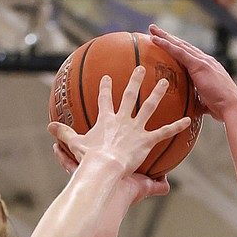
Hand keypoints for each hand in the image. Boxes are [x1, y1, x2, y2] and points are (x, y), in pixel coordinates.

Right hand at [49, 65, 184, 194]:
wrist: (103, 167)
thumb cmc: (89, 159)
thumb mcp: (74, 145)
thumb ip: (63, 135)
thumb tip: (48, 128)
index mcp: (106, 120)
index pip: (105, 100)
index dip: (106, 88)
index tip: (107, 78)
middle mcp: (122, 119)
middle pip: (130, 96)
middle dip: (136, 80)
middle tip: (141, 69)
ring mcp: (135, 129)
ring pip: (149, 107)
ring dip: (158, 94)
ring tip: (165, 82)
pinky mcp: (146, 141)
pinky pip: (164, 132)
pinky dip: (176, 127)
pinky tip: (188, 120)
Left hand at [147, 24, 236, 120]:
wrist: (232, 107)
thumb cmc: (222, 109)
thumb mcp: (208, 102)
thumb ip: (200, 101)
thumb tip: (194, 108)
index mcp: (208, 68)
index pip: (189, 55)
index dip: (178, 48)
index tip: (167, 43)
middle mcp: (206, 61)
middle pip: (183, 46)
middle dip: (169, 37)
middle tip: (155, 30)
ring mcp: (203, 61)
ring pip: (180, 45)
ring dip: (165, 36)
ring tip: (152, 30)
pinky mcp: (199, 65)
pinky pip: (179, 52)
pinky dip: (167, 45)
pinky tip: (156, 40)